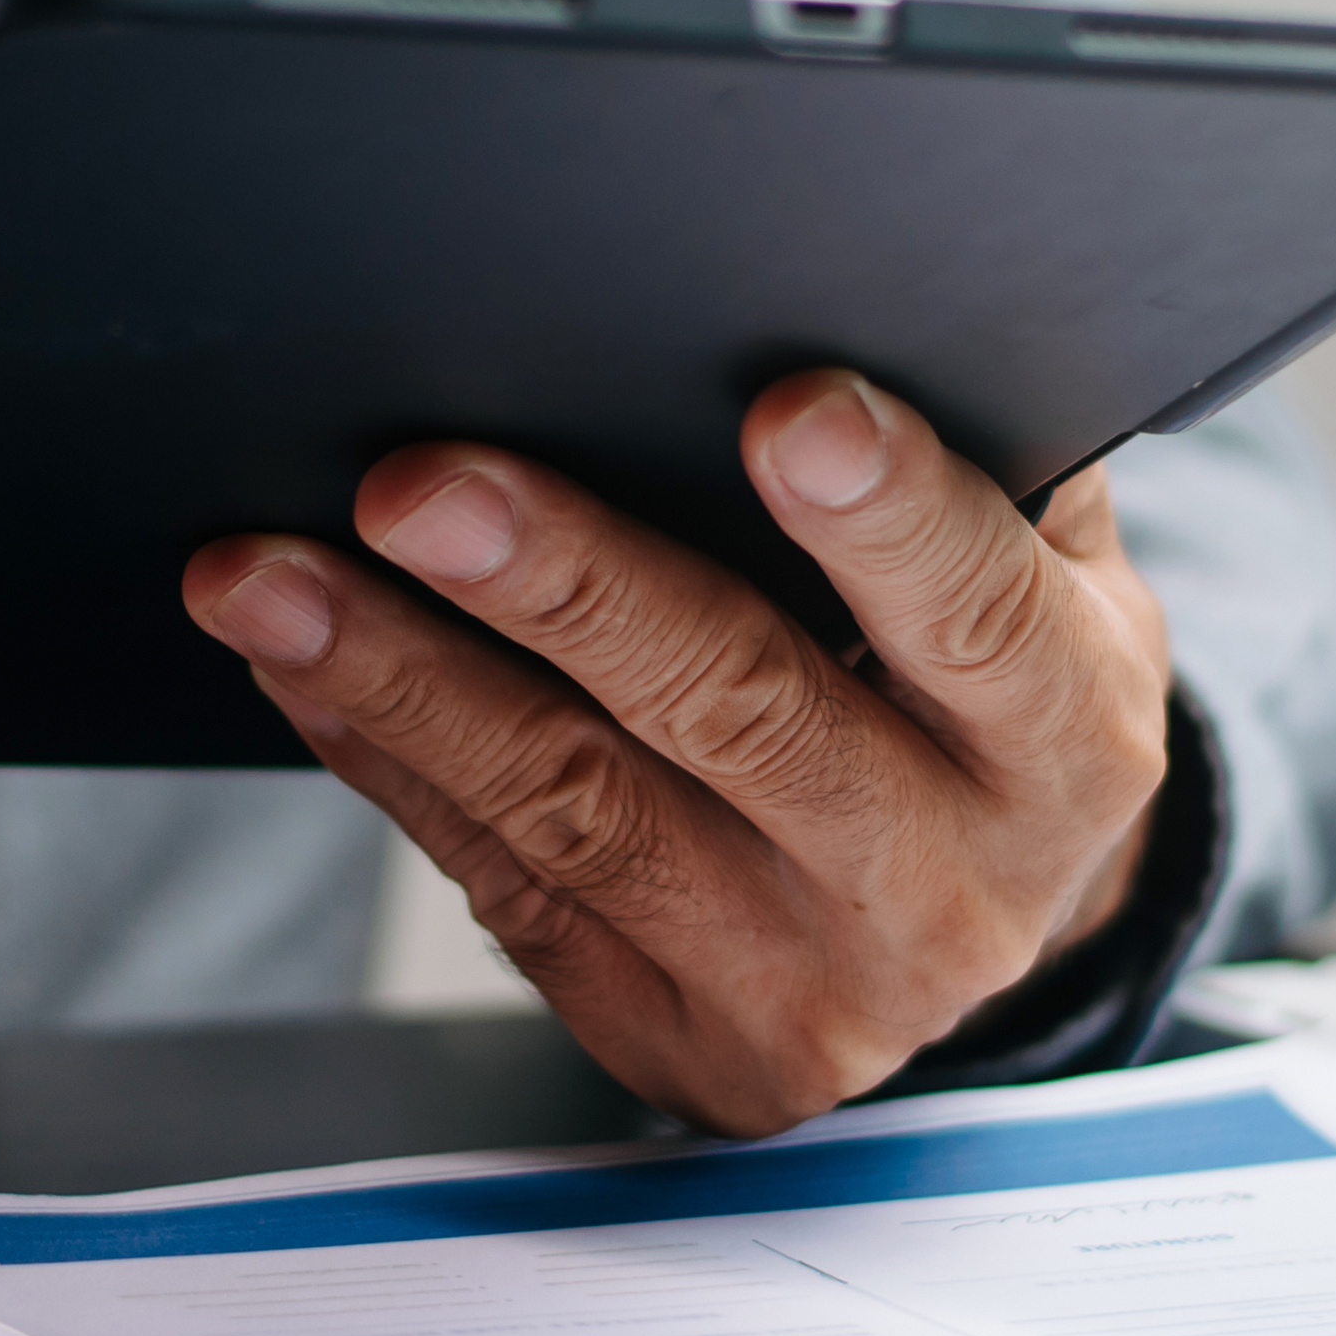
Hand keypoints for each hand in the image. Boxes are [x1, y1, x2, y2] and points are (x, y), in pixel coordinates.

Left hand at [181, 374, 1175, 1135]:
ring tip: (268, 575)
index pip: (983, 617)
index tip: (790, 411)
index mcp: (1068, 743)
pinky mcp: (682, 1044)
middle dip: (564, 589)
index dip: (889, 515)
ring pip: (579, 813)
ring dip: (404, 678)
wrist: (973, 933)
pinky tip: (307, 667)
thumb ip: (984, 464)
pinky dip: (391, 762)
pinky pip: (507, 886)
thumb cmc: (988, 703)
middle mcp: (949, 885)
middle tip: (419, 484)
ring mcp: (809, 987)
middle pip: (740, 714)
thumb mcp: (1058, 589)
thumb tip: (840, 291)